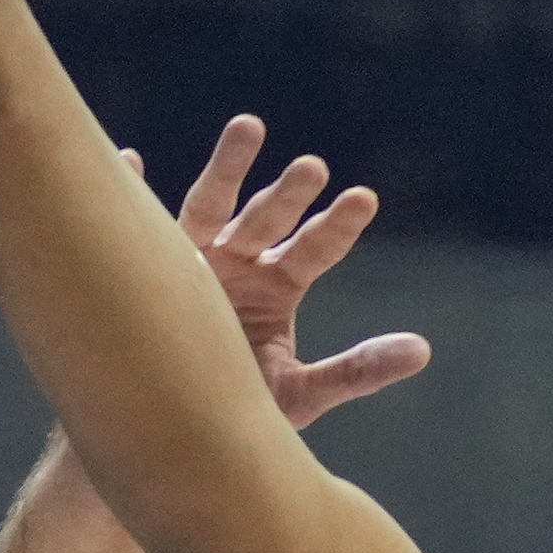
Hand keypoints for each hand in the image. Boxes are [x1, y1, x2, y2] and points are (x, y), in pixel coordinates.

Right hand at [157, 115, 432, 428]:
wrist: (173, 426)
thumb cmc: (241, 407)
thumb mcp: (303, 393)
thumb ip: (358, 370)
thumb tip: (422, 350)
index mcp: (278, 284)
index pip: (316, 247)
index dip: (338, 225)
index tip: (364, 199)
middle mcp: (238, 261)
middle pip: (268, 218)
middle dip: (289, 193)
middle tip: (314, 167)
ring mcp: (191, 259)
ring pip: (211, 205)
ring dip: (229, 168)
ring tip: (249, 126)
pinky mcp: (144, 271)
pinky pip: (136, 228)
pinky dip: (133, 193)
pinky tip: (130, 162)